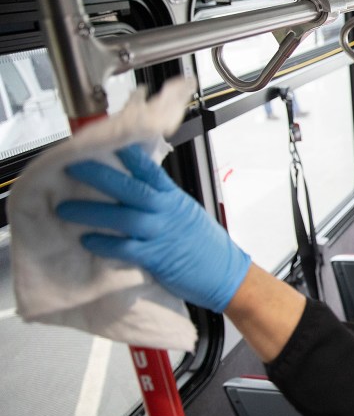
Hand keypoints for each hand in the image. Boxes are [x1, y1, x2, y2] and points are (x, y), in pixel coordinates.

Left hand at [56, 144, 250, 312]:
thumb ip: (163, 200)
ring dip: (92, 213)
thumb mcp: (187, 213)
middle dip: (99, 177)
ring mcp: (162, 234)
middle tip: (73, 168)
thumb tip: (134, 188)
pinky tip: (88, 241)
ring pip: (124, 218)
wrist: (225, 274)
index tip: (108, 141)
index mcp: (175, 199)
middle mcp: (167, 212)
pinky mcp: (157, 258)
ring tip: (65, 210)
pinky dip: (105, 244)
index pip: (151, 170)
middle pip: (131, 189)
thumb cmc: (206, 246)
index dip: (129, 155)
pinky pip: (126, 248)